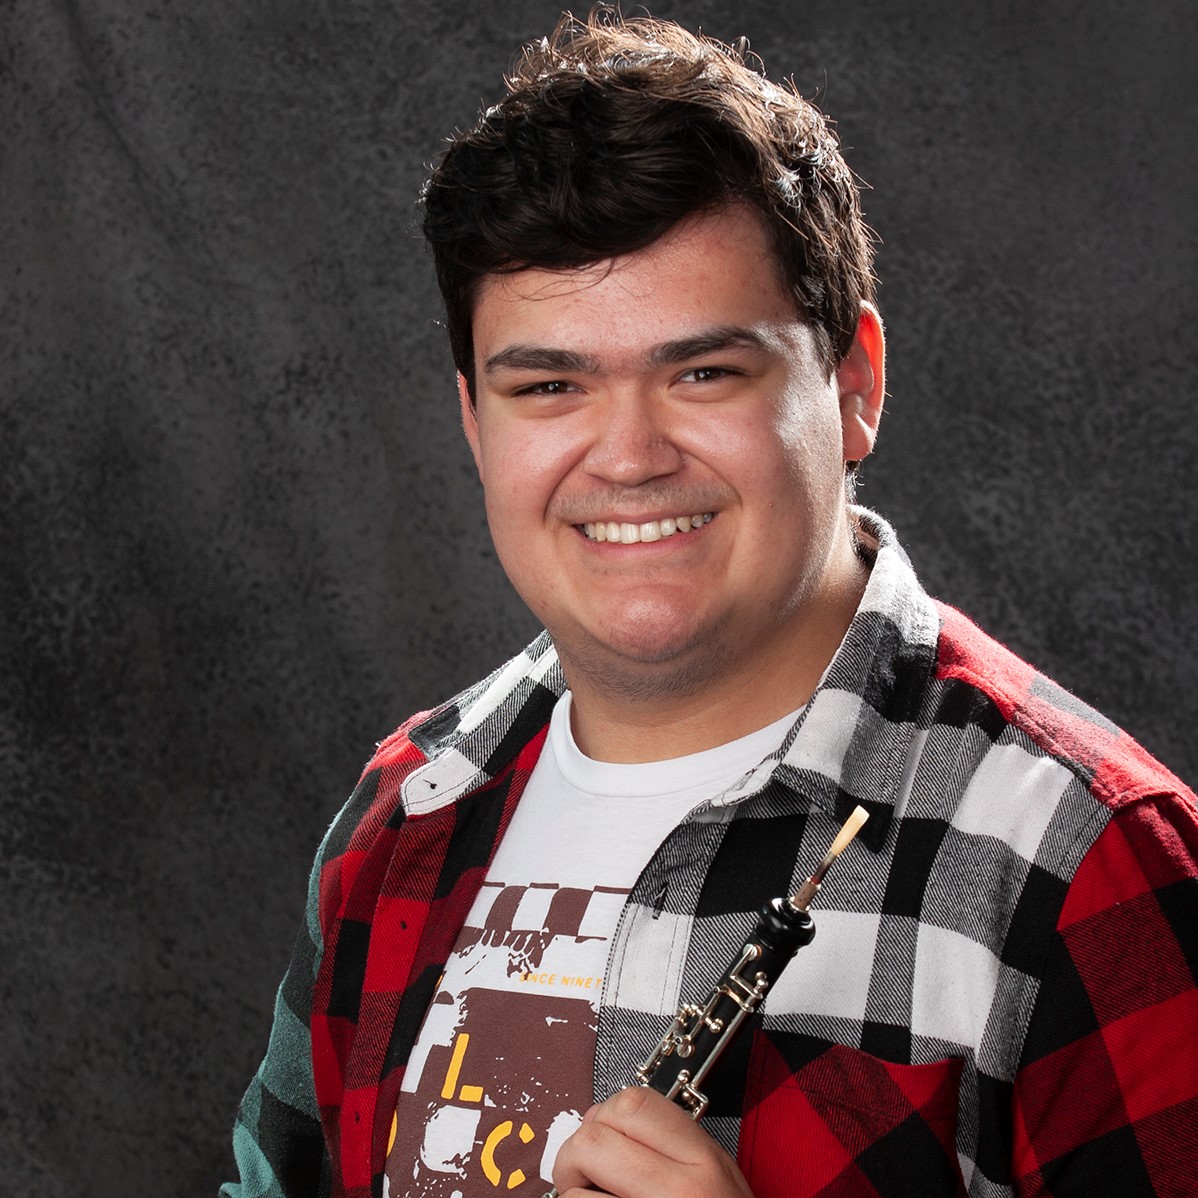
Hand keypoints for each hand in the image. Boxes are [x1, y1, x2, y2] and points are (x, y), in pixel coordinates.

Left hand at [550, 1086, 754, 1197]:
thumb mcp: (715, 1175)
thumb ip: (665, 1142)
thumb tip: (596, 1119)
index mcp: (706, 1161)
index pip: (634, 1105)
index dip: (604, 1115)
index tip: (601, 1134)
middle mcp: (683, 1190)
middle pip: (595, 1140)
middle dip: (575, 1156)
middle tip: (582, 1176)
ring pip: (575, 1194)